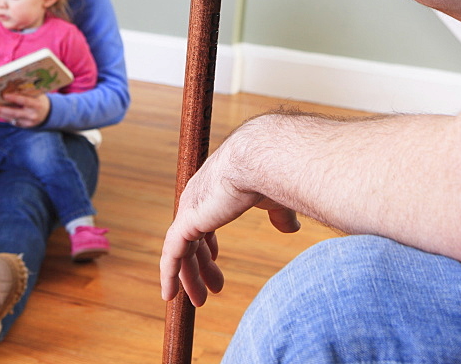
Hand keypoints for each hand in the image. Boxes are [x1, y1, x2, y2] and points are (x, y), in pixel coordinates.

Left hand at [0, 91, 50, 127]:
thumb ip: (26, 92)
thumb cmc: (39, 100)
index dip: (15, 98)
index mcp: (37, 104)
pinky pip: (12, 121)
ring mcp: (28, 123)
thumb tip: (11, 86)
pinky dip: (4, 116)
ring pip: (11, 118)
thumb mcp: (37, 95)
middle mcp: (32, 115)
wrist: (48, 113)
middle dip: (1, 109)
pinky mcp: (24, 126)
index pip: (25, 101)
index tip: (4, 95)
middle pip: (14, 113)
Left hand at [160, 129, 299, 306]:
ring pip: (182, 251)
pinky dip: (168, 274)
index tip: (216, 261)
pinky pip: (171, 254)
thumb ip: (278, 214)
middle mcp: (196, 197)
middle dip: (201, 265)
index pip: (204, 220)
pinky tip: (169, 294)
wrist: (261, 159)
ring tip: (200, 300)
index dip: (208, 242)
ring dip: (189, 277)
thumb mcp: (274, 199)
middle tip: (213, 288)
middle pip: (193, 238)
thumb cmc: (269, 173)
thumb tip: (292, 228)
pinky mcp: (186, 222)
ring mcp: (189, 209)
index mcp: (214, 189)